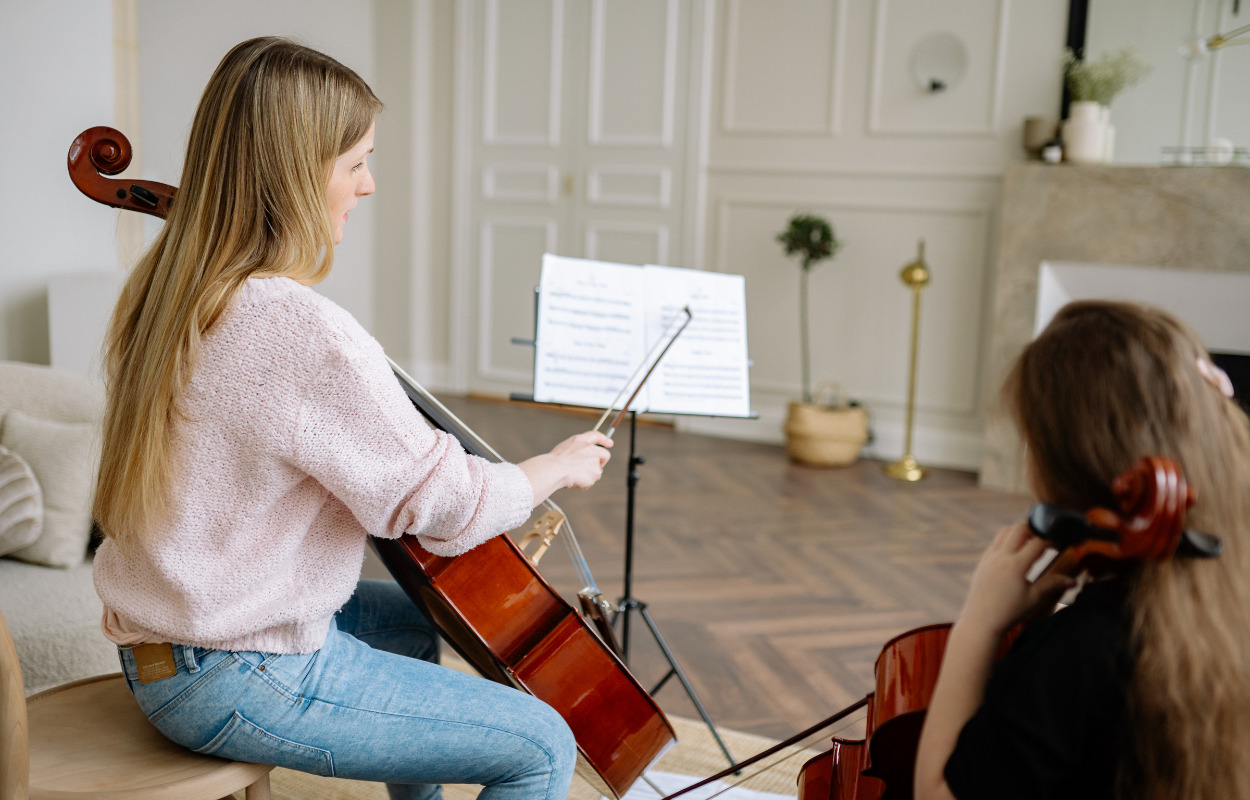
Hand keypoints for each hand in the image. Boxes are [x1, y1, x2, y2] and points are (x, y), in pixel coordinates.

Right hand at [517, 430, 612, 505]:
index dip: (604, 439)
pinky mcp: (595, 473)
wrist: (555, 470)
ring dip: (589, 474)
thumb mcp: (565, 448)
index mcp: (581, 440)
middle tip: (591, 468)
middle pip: (605, 454)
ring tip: (574, 475)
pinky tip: (575, 480)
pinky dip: (585, 482)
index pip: (596, 435)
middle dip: (601, 462)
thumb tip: (585, 458)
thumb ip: (578, 450)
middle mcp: (591, 448)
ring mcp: (595, 461)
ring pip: (597, 470)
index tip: (609, 443)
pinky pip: (592, 480)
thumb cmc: (554, 462)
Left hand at [958, 523, 1075, 637]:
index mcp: (1016, 565)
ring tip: (1031, 545)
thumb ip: (1053, 584)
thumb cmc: (1009, 612)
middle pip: (1019, 528)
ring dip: (1019, 533)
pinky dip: (1007, 541)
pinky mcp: (982, 561)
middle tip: (1045, 541)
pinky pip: (995, 543)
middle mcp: (1000, 556)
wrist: (980, 621)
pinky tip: (1015, 554)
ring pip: (1005, 532)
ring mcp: (989, 557)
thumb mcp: (1034, 598)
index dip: (1052, 540)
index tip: (1061, 544)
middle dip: (1035, 530)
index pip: (1038, 542)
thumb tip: (1073, 581)